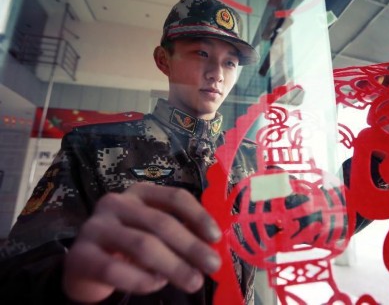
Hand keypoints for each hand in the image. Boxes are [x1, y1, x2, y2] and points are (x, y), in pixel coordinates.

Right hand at [62, 182, 221, 302]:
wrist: (84, 266)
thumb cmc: (128, 245)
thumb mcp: (154, 234)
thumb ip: (179, 234)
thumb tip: (212, 247)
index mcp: (140, 193)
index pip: (175, 197)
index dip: (198, 216)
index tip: (216, 237)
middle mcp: (117, 203)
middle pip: (161, 222)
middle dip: (191, 246)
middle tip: (213, 266)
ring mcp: (96, 227)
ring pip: (142, 244)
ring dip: (173, 265)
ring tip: (193, 282)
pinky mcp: (81, 255)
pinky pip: (114, 269)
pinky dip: (140, 279)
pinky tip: (156, 285)